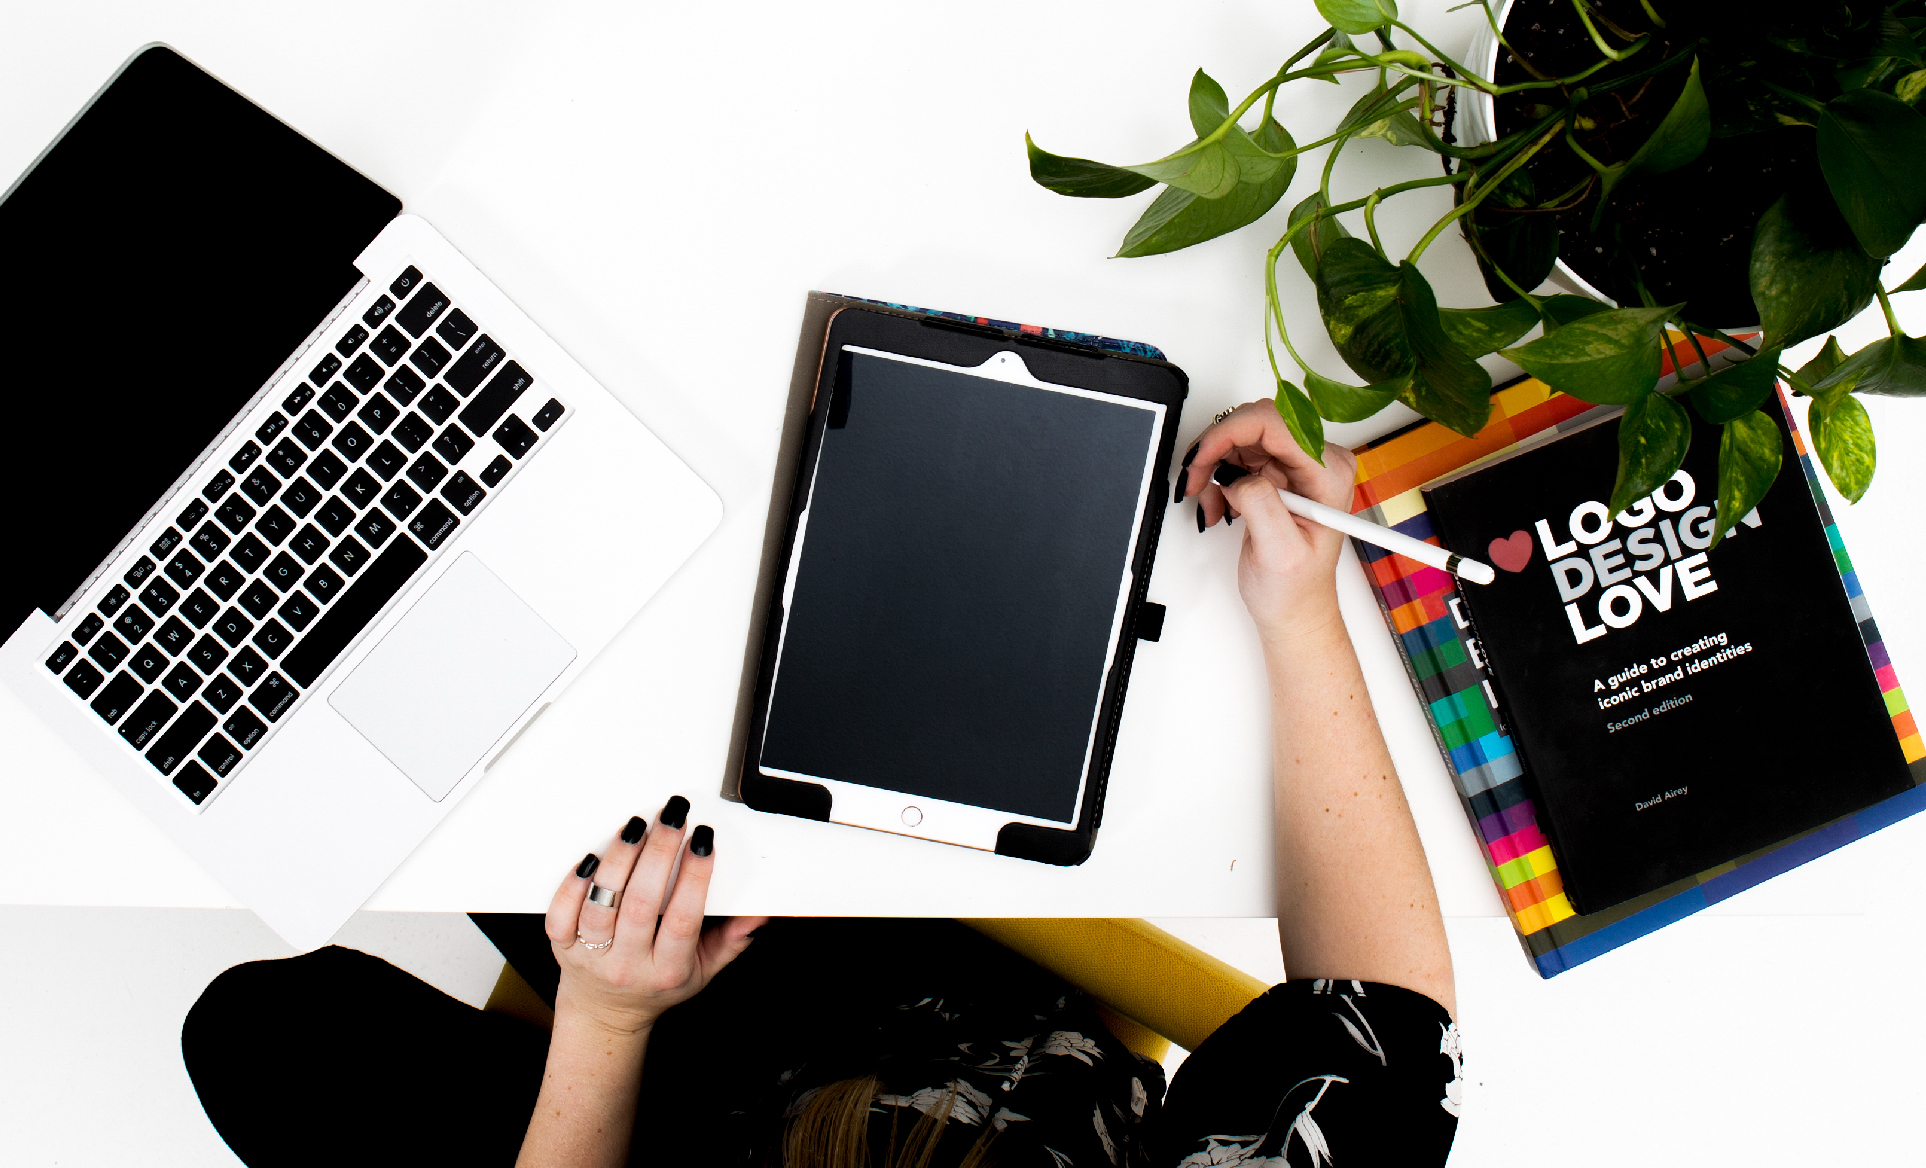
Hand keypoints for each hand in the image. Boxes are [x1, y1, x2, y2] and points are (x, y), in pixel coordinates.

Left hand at [542, 797, 766, 1034]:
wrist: (606, 1013)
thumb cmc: (657, 984)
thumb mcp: (703, 970)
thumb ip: (732, 941)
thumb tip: (759, 912)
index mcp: (668, 970)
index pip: (684, 919)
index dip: (694, 877)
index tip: (703, 840)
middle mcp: (628, 965)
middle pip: (642, 904)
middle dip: (659, 852)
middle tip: (672, 816)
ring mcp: (592, 956)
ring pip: (602, 903)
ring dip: (620, 858)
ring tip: (637, 825)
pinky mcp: (562, 946)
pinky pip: (562, 912)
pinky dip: (574, 883)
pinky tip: (593, 856)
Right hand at [1175, 400, 1358, 641]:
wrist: (1294, 607)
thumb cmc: (1296, 588)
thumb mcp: (1280, 552)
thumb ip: (1261, 503)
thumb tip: (1236, 473)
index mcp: (1328, 473)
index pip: (1276, 423)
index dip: (1230, 431)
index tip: (1202, 457)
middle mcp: (1316, 461)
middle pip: (1253, 423)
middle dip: (1216, 450)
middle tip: (1195, 482)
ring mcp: (1296, 464)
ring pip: (1239, 436)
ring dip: (1213, 467)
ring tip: (1211, 503)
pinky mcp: (1277, 471)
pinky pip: (1236, 454)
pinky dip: (1217, 477)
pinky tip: (1220, 504)